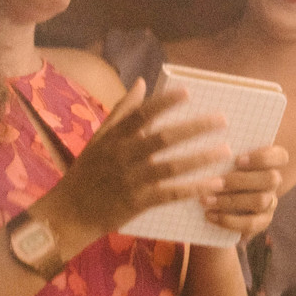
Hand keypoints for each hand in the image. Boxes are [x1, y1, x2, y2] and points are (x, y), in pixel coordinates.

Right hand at [37, 80, 228, 249]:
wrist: (69, 213)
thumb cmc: (87, 172)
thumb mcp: (99, 139)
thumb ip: (122, 112)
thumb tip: (142, 83)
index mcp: (113, 138)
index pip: (141, 115)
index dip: (165, 103)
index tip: (188, 93)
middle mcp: (122, 157)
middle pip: (163, 138)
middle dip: (195, 128)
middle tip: (223, 119)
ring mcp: (131, 180)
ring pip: (172, 166)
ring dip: (201, 158)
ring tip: (226, 150)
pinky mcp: (138, 203)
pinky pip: (171, 194)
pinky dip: (194, 188)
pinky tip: (215, 182)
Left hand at [201, 144, 287, 239]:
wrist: (214, 203)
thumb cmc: (216, 172)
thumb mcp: (220, 161)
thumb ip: (221, 153)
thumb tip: (208, 137)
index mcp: (269, 162)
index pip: (280, 156)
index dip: (262, 158)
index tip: (238, 160)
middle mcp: (273, 182)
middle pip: (271, 179)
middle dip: (241, 181)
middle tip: (216, 183)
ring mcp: (270, 203)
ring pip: (261, 201)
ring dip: (231, 200)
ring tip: (206, 200)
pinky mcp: (261, 222)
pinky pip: (252, 224)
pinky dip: (229, 220)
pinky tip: (209, 215)